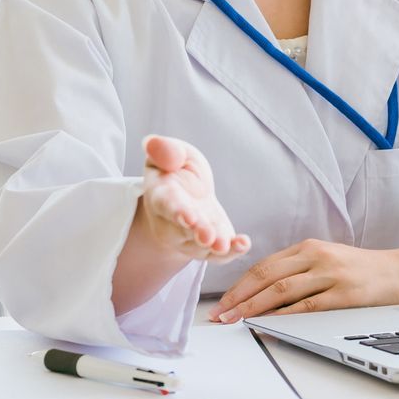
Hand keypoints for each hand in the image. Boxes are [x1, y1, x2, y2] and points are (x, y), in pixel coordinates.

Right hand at [138, 134, 250, 261]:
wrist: (186, 193)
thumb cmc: (177, 170)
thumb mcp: (172, 153)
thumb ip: (165, 149)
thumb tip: (154, 143)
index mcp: (162, 195)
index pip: (167, 205)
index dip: (177, 211)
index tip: (188, 216)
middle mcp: (173, 222)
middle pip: (184, 230)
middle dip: (197, 232)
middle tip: (207, 236)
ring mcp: (191, 237)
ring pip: (201, 247)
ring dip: (214, 246)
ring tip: (224, 245)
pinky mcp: (211, 244)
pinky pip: (218, 255)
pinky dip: (231, 252)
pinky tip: (244, 244)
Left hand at [212, 239, 398, 321]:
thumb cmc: (361, 270)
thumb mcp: (327, 260)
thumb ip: (297, 271)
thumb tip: (261, 296)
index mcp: (309, 247)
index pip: (264, 265)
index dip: (239, 285)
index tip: (222, 303)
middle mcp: (317, 257)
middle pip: (267, 275)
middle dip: (239, 297)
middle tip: (220, 316)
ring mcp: (331, 274)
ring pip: (282, 289)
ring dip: (253, 307)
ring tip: (235, 321)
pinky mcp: (345, 294)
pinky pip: (308, 307)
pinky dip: (284, 316)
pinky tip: (268, 324)